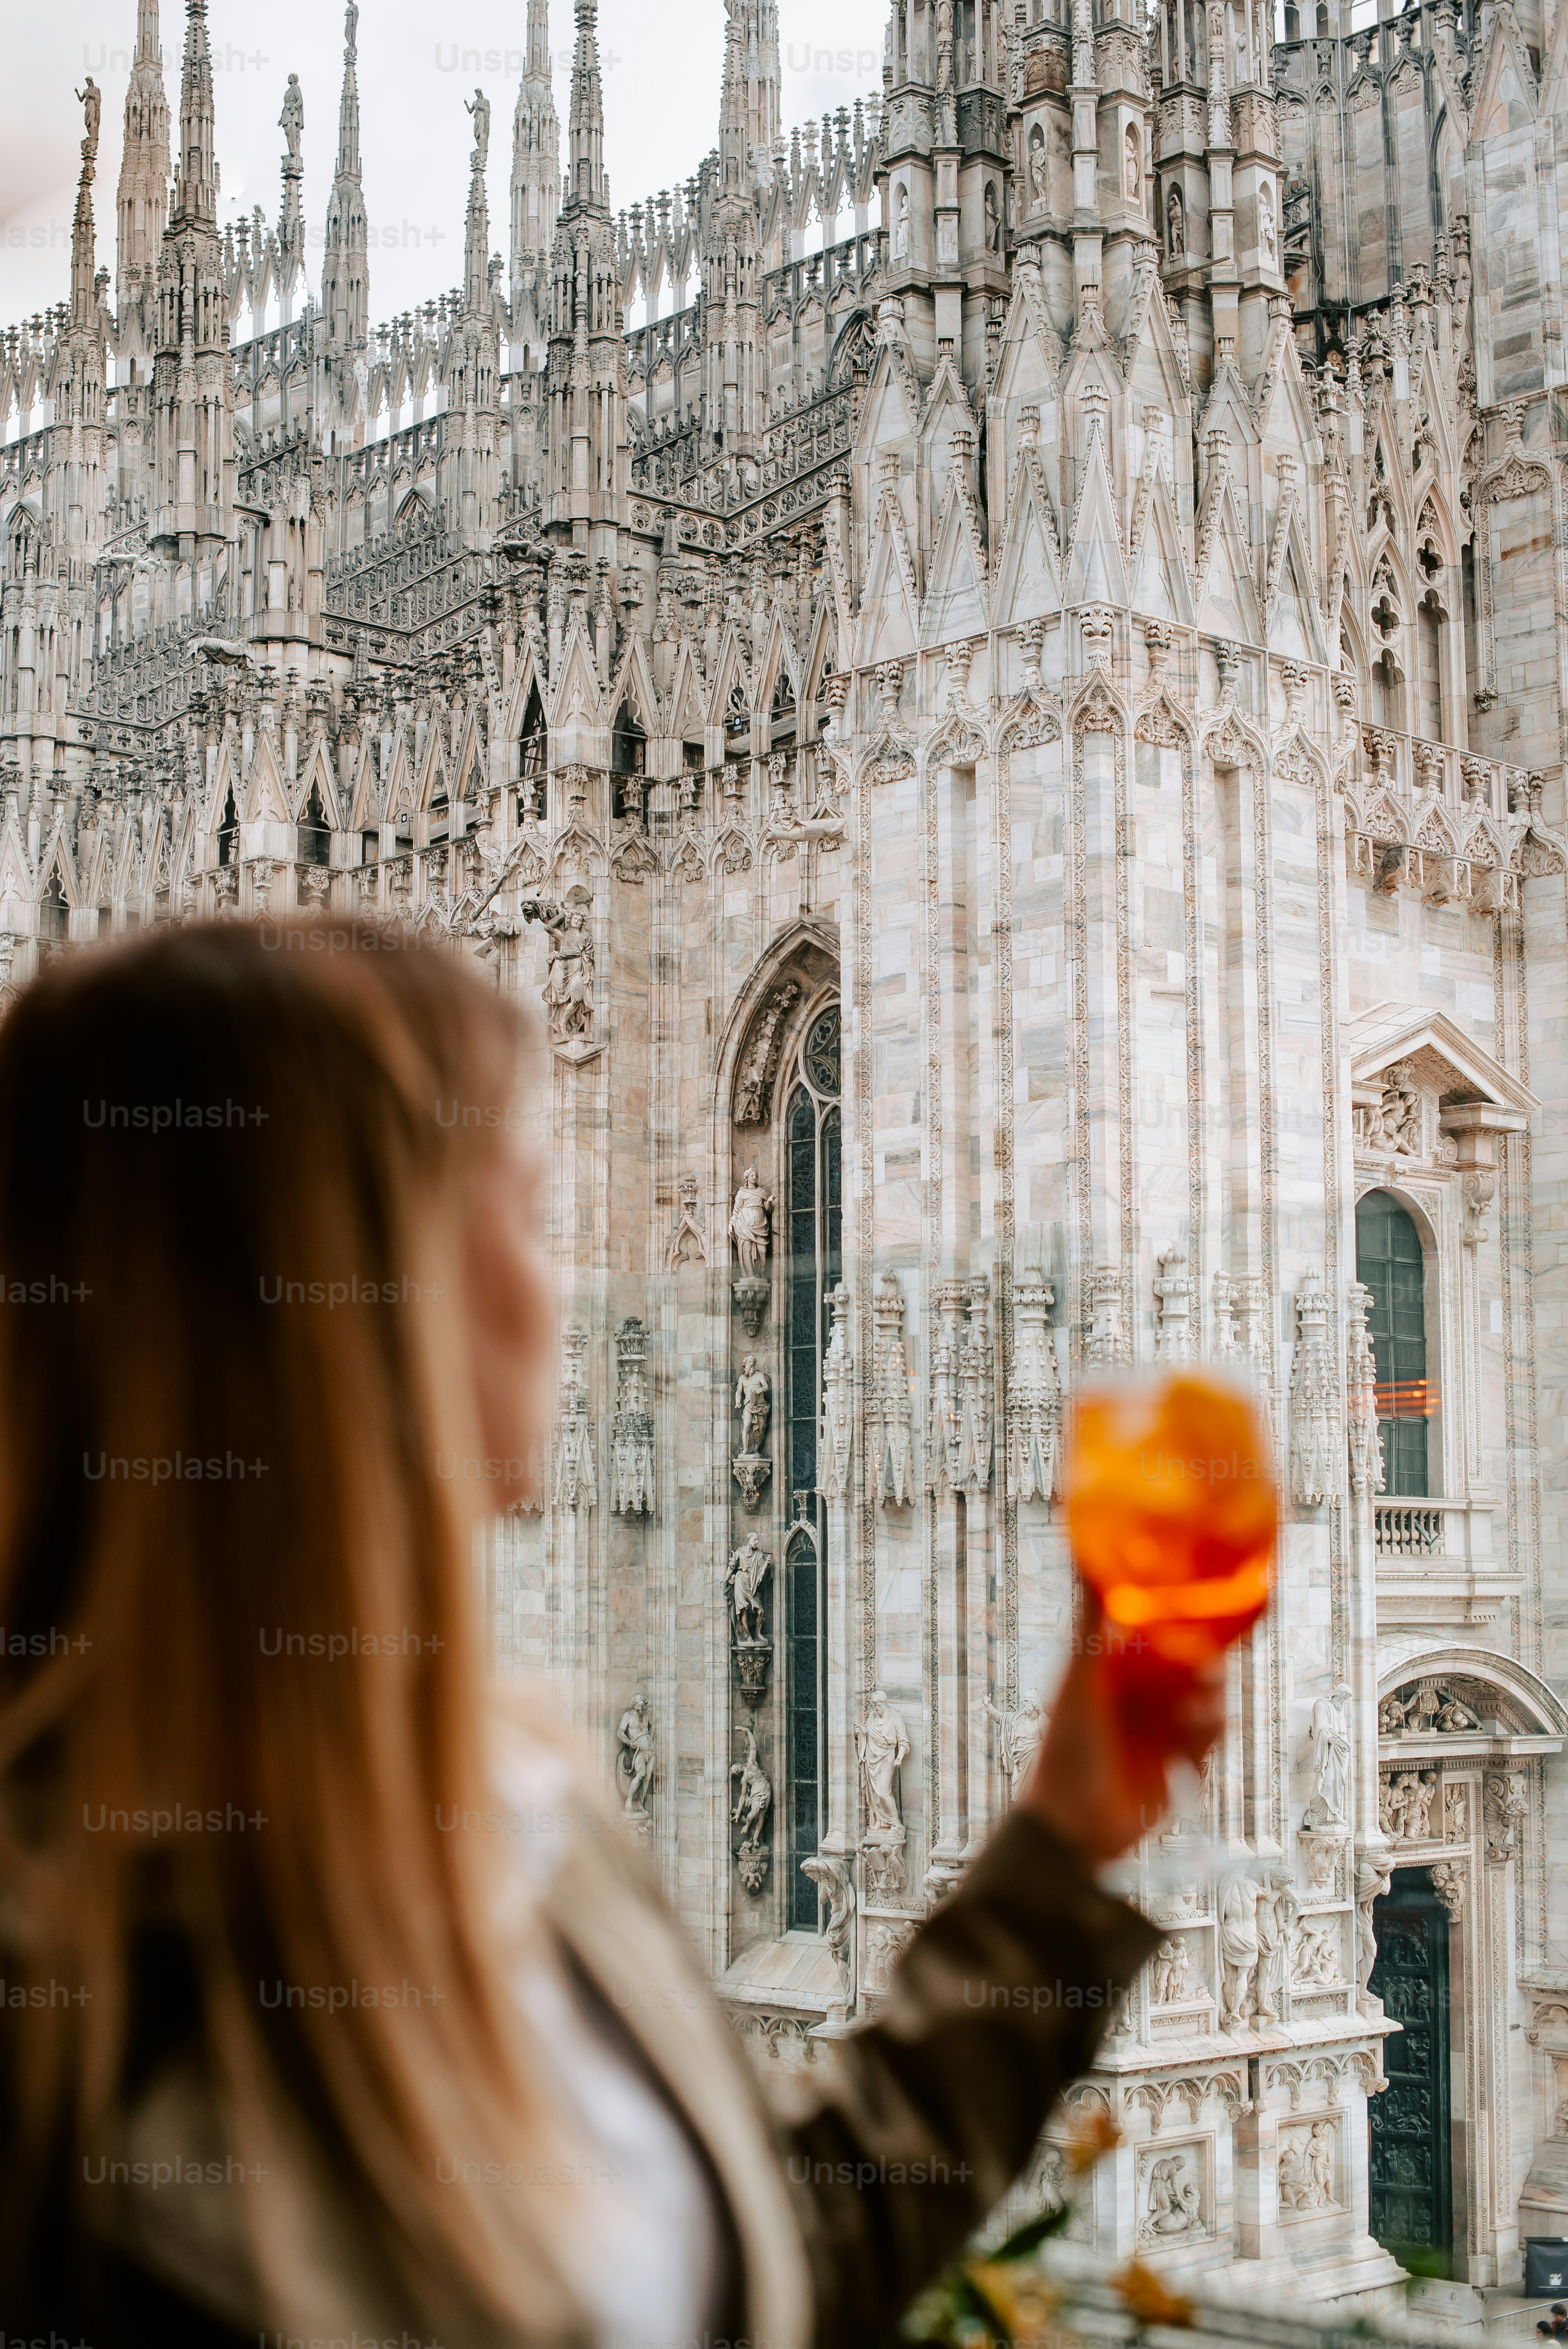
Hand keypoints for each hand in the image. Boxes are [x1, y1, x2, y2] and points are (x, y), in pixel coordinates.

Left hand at [1017, 1583, 1225, 1866]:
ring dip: (1209, 1703)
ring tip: (1202, 1710)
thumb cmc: (1065, 1749)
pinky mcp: (1175, 1765)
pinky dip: (1206, 1738)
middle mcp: (1136, 1696)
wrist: (1072, 1828)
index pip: (1155, 1634)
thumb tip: (1084, 1555)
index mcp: (1112, 1670)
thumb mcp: (1078, 1679)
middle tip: (1209, 1669)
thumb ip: (1089, 1622)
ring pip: (1202, 1703)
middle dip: (1203, 1666)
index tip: (1202, 1611)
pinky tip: (1195, 1744)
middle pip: (1186, 1668)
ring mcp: (1157, 1730)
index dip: (1180, 1623)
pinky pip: (1205, 1742)